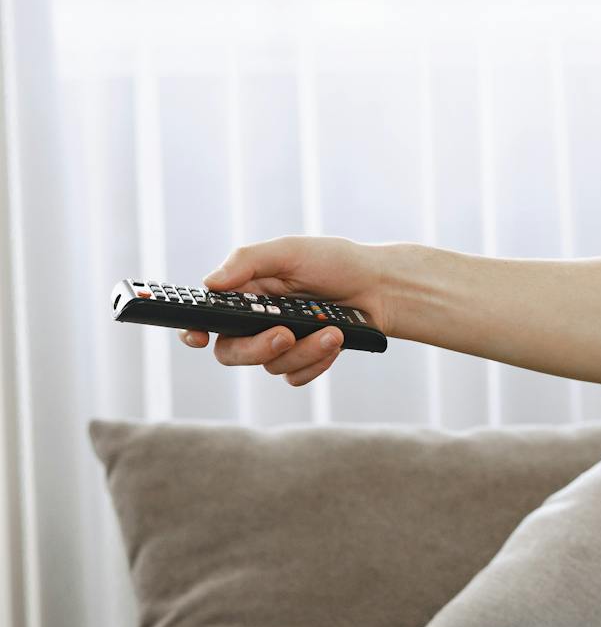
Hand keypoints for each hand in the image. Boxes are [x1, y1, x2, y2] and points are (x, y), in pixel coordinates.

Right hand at [178, 235, 391, 386]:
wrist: (381, 286)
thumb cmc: (336, 262)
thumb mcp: (290, 251)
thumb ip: (248, 262)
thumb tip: (210, 283)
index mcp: (244, 294)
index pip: (206, 317)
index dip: (193, 330)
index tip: (199, 337)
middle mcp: (256, 321)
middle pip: (232, 352)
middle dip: (257, 348)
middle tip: (285, 334)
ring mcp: (280, 343)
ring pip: (270, 365)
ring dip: (303, 350)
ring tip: (332, 331)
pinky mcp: (304, 360)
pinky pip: (295, 376)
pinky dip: (316, 361)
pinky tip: (336, 340)